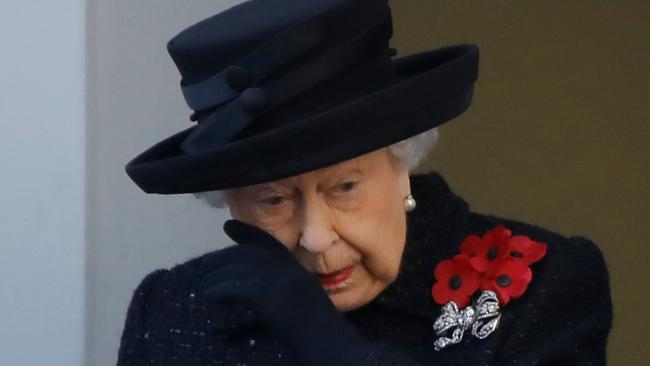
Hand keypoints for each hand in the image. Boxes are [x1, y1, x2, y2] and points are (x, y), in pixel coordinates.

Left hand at [199, 219, 372, 364]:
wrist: (329, 344)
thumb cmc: (319, 334)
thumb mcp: (304, 303)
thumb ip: (284, 289)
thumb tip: (255, 288)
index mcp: (296, 270)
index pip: (268, 243)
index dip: (246, 232)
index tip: (228, 226)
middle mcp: (287, 269)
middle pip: (246, 255)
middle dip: (221, 259)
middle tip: (203, 267)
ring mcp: (278, 281)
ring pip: (236, 270)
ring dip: (214, 278)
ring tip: (201, 288)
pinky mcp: (267, 296)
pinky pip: (234, 289)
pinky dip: (217, 291)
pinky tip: (208, 297)